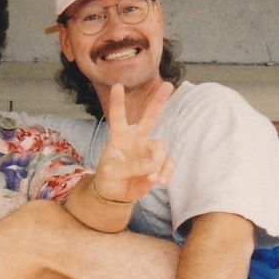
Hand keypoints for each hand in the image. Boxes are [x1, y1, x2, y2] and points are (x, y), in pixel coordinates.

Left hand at [92, 82, 175, 204]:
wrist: (116, 194)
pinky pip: (169, 163)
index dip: (118, 102)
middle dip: (159, 101)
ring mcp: (149, 150)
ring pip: (161, 149)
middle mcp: (137, 139)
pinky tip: (160, 182)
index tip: (117, 86)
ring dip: (158, 164)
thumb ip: (130, 167)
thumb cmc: (109, 178)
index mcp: (120, 137)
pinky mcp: (159, 163)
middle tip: (168, 85)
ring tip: (152, 179)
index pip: (118, 117)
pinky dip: (167, 172)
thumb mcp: (112, 172)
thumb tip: (152, 166)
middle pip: (150, 117)